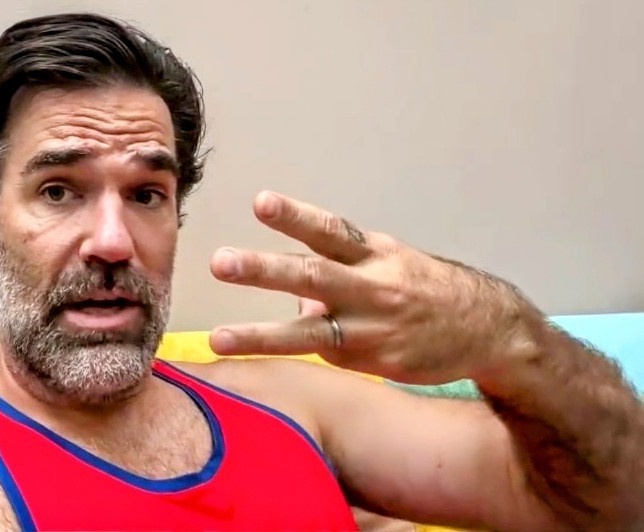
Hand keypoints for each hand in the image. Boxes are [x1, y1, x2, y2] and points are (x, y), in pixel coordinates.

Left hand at [208, 190, 524, 383]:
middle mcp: (372, 287)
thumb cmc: (426, 289)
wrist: (488, 329)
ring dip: (260, 334)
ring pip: (310, 333)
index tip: (260, 202)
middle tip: (219, 262)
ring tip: (218, 337)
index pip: (329, 230)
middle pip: (312, 275)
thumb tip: (296, 301)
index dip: (295, 216)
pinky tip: (301, 347)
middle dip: (263, 269)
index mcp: (375, 253)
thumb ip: (339, 272)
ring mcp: (373, 328)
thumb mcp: (389, 264)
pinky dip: (313, 349)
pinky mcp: (376, 362)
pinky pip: (331, 356)